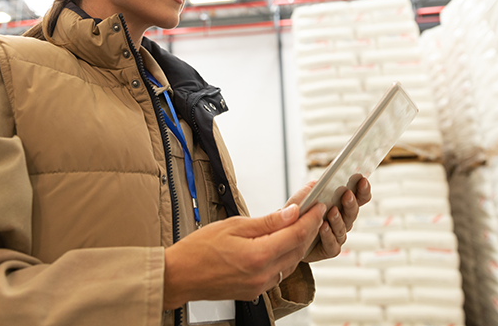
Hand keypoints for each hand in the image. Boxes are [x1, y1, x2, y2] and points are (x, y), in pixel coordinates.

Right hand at [163, 202, 325, 308]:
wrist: (179, 276)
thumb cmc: (198, 249)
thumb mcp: (233, 225)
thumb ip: (267, 222)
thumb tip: (291, 213)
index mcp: (258, 256)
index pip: (296, 234)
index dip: (311, 218)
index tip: (318, 205)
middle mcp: (263, 275)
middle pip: (298, 250)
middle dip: (309, 229)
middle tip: (313, 211)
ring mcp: (259, 286)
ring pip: (291, 263)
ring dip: (298, 244)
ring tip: (300, 225)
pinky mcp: (254, 292)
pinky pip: (278, 273)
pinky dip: (285, 258)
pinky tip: (281, 245)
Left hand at [286, 177, 371, 262]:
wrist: (286, 235)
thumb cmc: (298, 213)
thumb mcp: (302, 197)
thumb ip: (311, 188)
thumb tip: (318, 182)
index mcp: (341, 204)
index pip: (359, 197)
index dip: (363, 190)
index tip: (363, 180)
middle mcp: (343, 220)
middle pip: (353, 212)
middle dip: (351, 203)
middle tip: (347, 194)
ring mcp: (338, 235)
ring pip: (343, 227)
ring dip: (338, 219)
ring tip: (332, 211)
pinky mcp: (330, 248)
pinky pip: (332, 243)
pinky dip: (328, 234)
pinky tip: (323, 226)